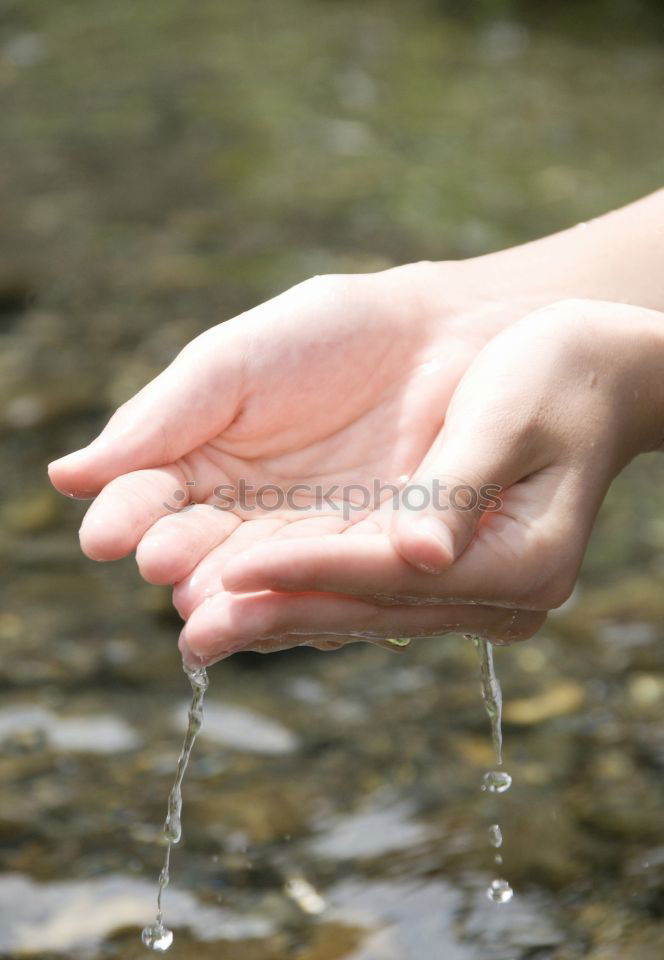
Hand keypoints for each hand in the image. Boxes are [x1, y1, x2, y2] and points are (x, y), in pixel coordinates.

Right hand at [49, 261, 547, 653]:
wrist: (446, 336)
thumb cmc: (332, 335)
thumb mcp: (235, 365)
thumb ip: (161, 419)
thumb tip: (69, 476)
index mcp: (203, 464)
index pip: (153, 500)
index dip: (130, 517)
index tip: (108, 536)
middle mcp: (249, 517)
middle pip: (203, 553)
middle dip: (183, 565)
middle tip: (167, 572)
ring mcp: (310, 544)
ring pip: (264, 581)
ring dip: (236, 597)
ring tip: (211, 606)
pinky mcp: (372, 563)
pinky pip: (335, 585)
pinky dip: (309, 596)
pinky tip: (284, 605)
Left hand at [178, 300, 663, 664]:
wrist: (582, 368)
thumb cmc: (557, 374)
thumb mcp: (513, 413)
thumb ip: (458, 484)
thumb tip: (415, 556)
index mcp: (523, 560)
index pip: (396, 574)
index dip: (314, 573)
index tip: (234, 572)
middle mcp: (489, 590)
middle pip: (367, 608)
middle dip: (275, 615)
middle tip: (193, 636)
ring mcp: (459, 585)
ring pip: (351, 605)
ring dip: (271, 612)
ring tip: (195, 627)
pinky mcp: (429, 566)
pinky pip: (352, 583)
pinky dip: (293, 587)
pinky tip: (236, 594)